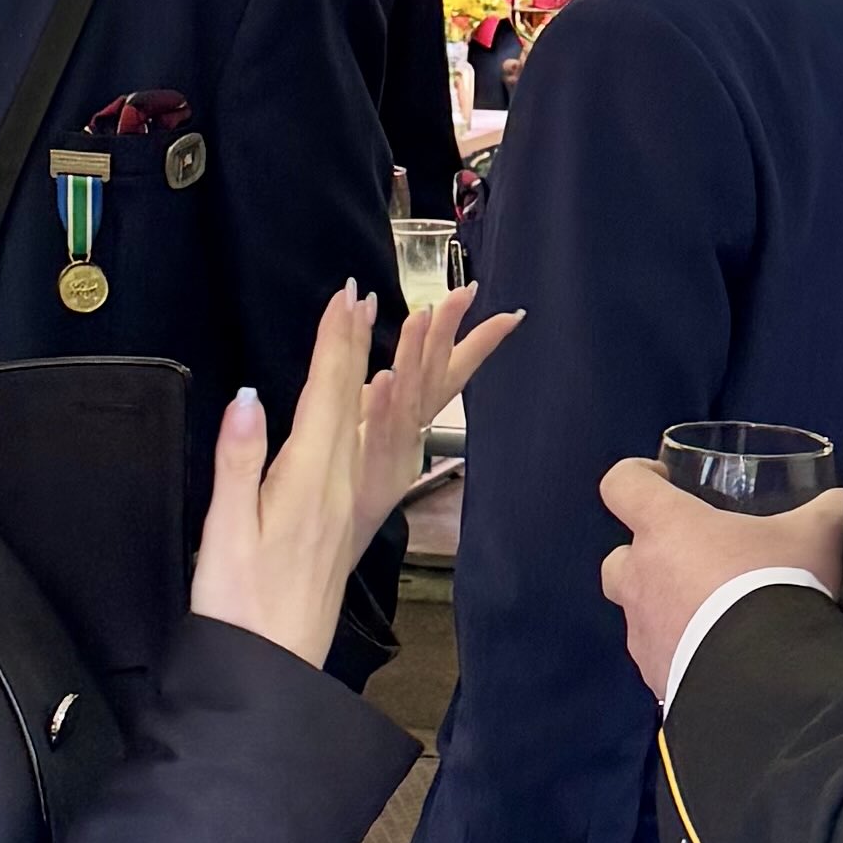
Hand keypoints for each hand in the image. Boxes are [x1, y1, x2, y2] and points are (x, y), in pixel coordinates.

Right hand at [190, 286, 382, 666]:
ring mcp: (348, 505)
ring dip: (378, 372)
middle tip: (367, 295)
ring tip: (393, 332)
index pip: (326, 395)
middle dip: (358, 343)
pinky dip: (375, 415)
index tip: (345, 296)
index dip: (335, 343)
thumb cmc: (239, 607)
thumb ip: (238, 464)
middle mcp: (338, 487)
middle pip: (354, 400)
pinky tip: (377, 404)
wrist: (271, 667)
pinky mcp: (346, 522)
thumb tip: (248, 398)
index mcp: (307, 482)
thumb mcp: (226, 533)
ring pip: (369, 423)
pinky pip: (369, 452)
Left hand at [351, 287, 519, 535]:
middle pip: (437, 377)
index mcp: (413, 421)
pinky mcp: (368, 471)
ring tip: (421, 316)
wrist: (332, 548)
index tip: (510, 314)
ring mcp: (393, 452)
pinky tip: (381, 379)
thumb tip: (383, 365)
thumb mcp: (370, 434)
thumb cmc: (349, 492)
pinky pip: (378, 435)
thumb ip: (383, 400)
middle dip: (450, 333)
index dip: (478, 342)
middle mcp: (411, 434)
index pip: (452, 372)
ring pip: (410, 399)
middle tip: (465, 293)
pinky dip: (383, 407)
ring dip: (416, 357)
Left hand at [595, 454, 842, 705]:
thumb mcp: (820, 534)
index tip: (664, 480)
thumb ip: (827, 510)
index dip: (636, 476)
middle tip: (692, 561)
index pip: (622, 484)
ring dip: (666, 610)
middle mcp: (641, 578)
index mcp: (667, 528)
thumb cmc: (782, 585)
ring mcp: (643, 634)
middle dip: (645, 557)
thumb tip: (841, 503)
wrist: (773, 681)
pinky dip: (682, 656)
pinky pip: (660, 660)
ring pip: (639, 614)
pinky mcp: (655, 680)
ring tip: (714, 619)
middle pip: (618, 558)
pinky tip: (721, 660)